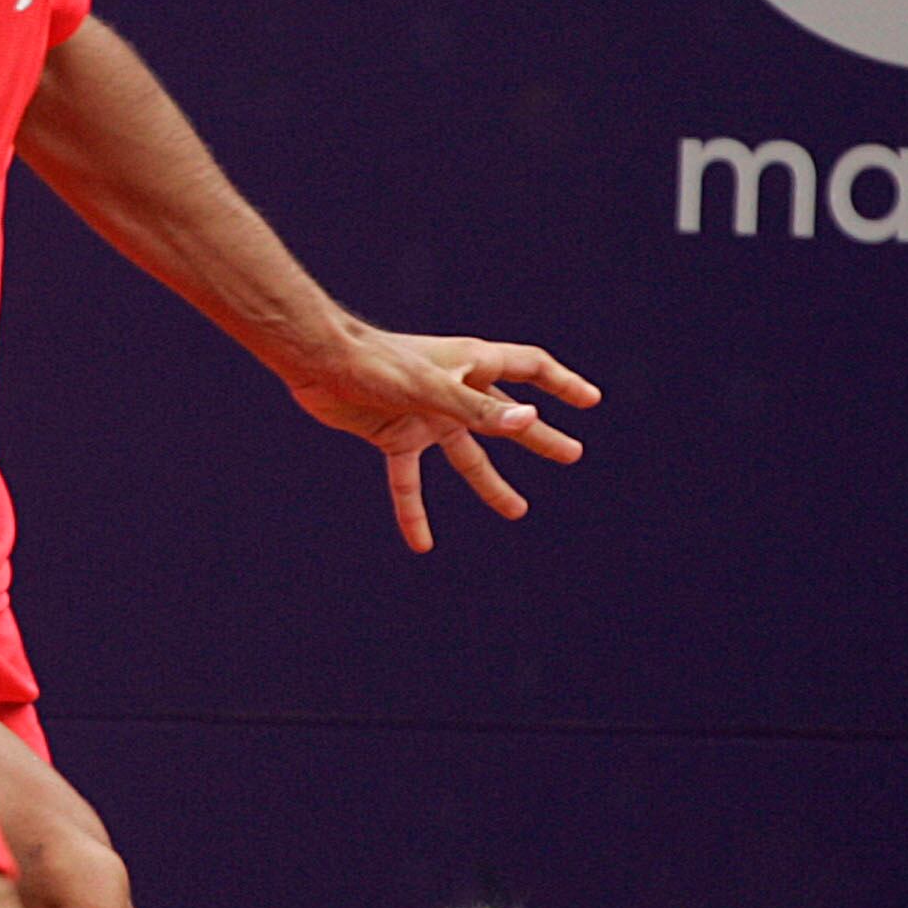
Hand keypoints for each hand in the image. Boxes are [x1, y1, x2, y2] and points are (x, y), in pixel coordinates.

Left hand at [288, 327, 602, 552]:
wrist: (317, 362)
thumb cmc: (376, 363)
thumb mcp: (432, 390)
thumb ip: (478, 410)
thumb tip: (530, 420)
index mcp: (471, 364)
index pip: (529, 369)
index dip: (561, 383)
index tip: (590, 401)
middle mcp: (453, 389)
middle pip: (505, 417)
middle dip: (538, 437)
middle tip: (571, 455)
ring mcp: (424, 414)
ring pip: (465, 454)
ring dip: (490, 483)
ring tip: (518, 511)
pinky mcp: (394, 435)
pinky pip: (409, 480)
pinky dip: (414, 511)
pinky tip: (422, 544)